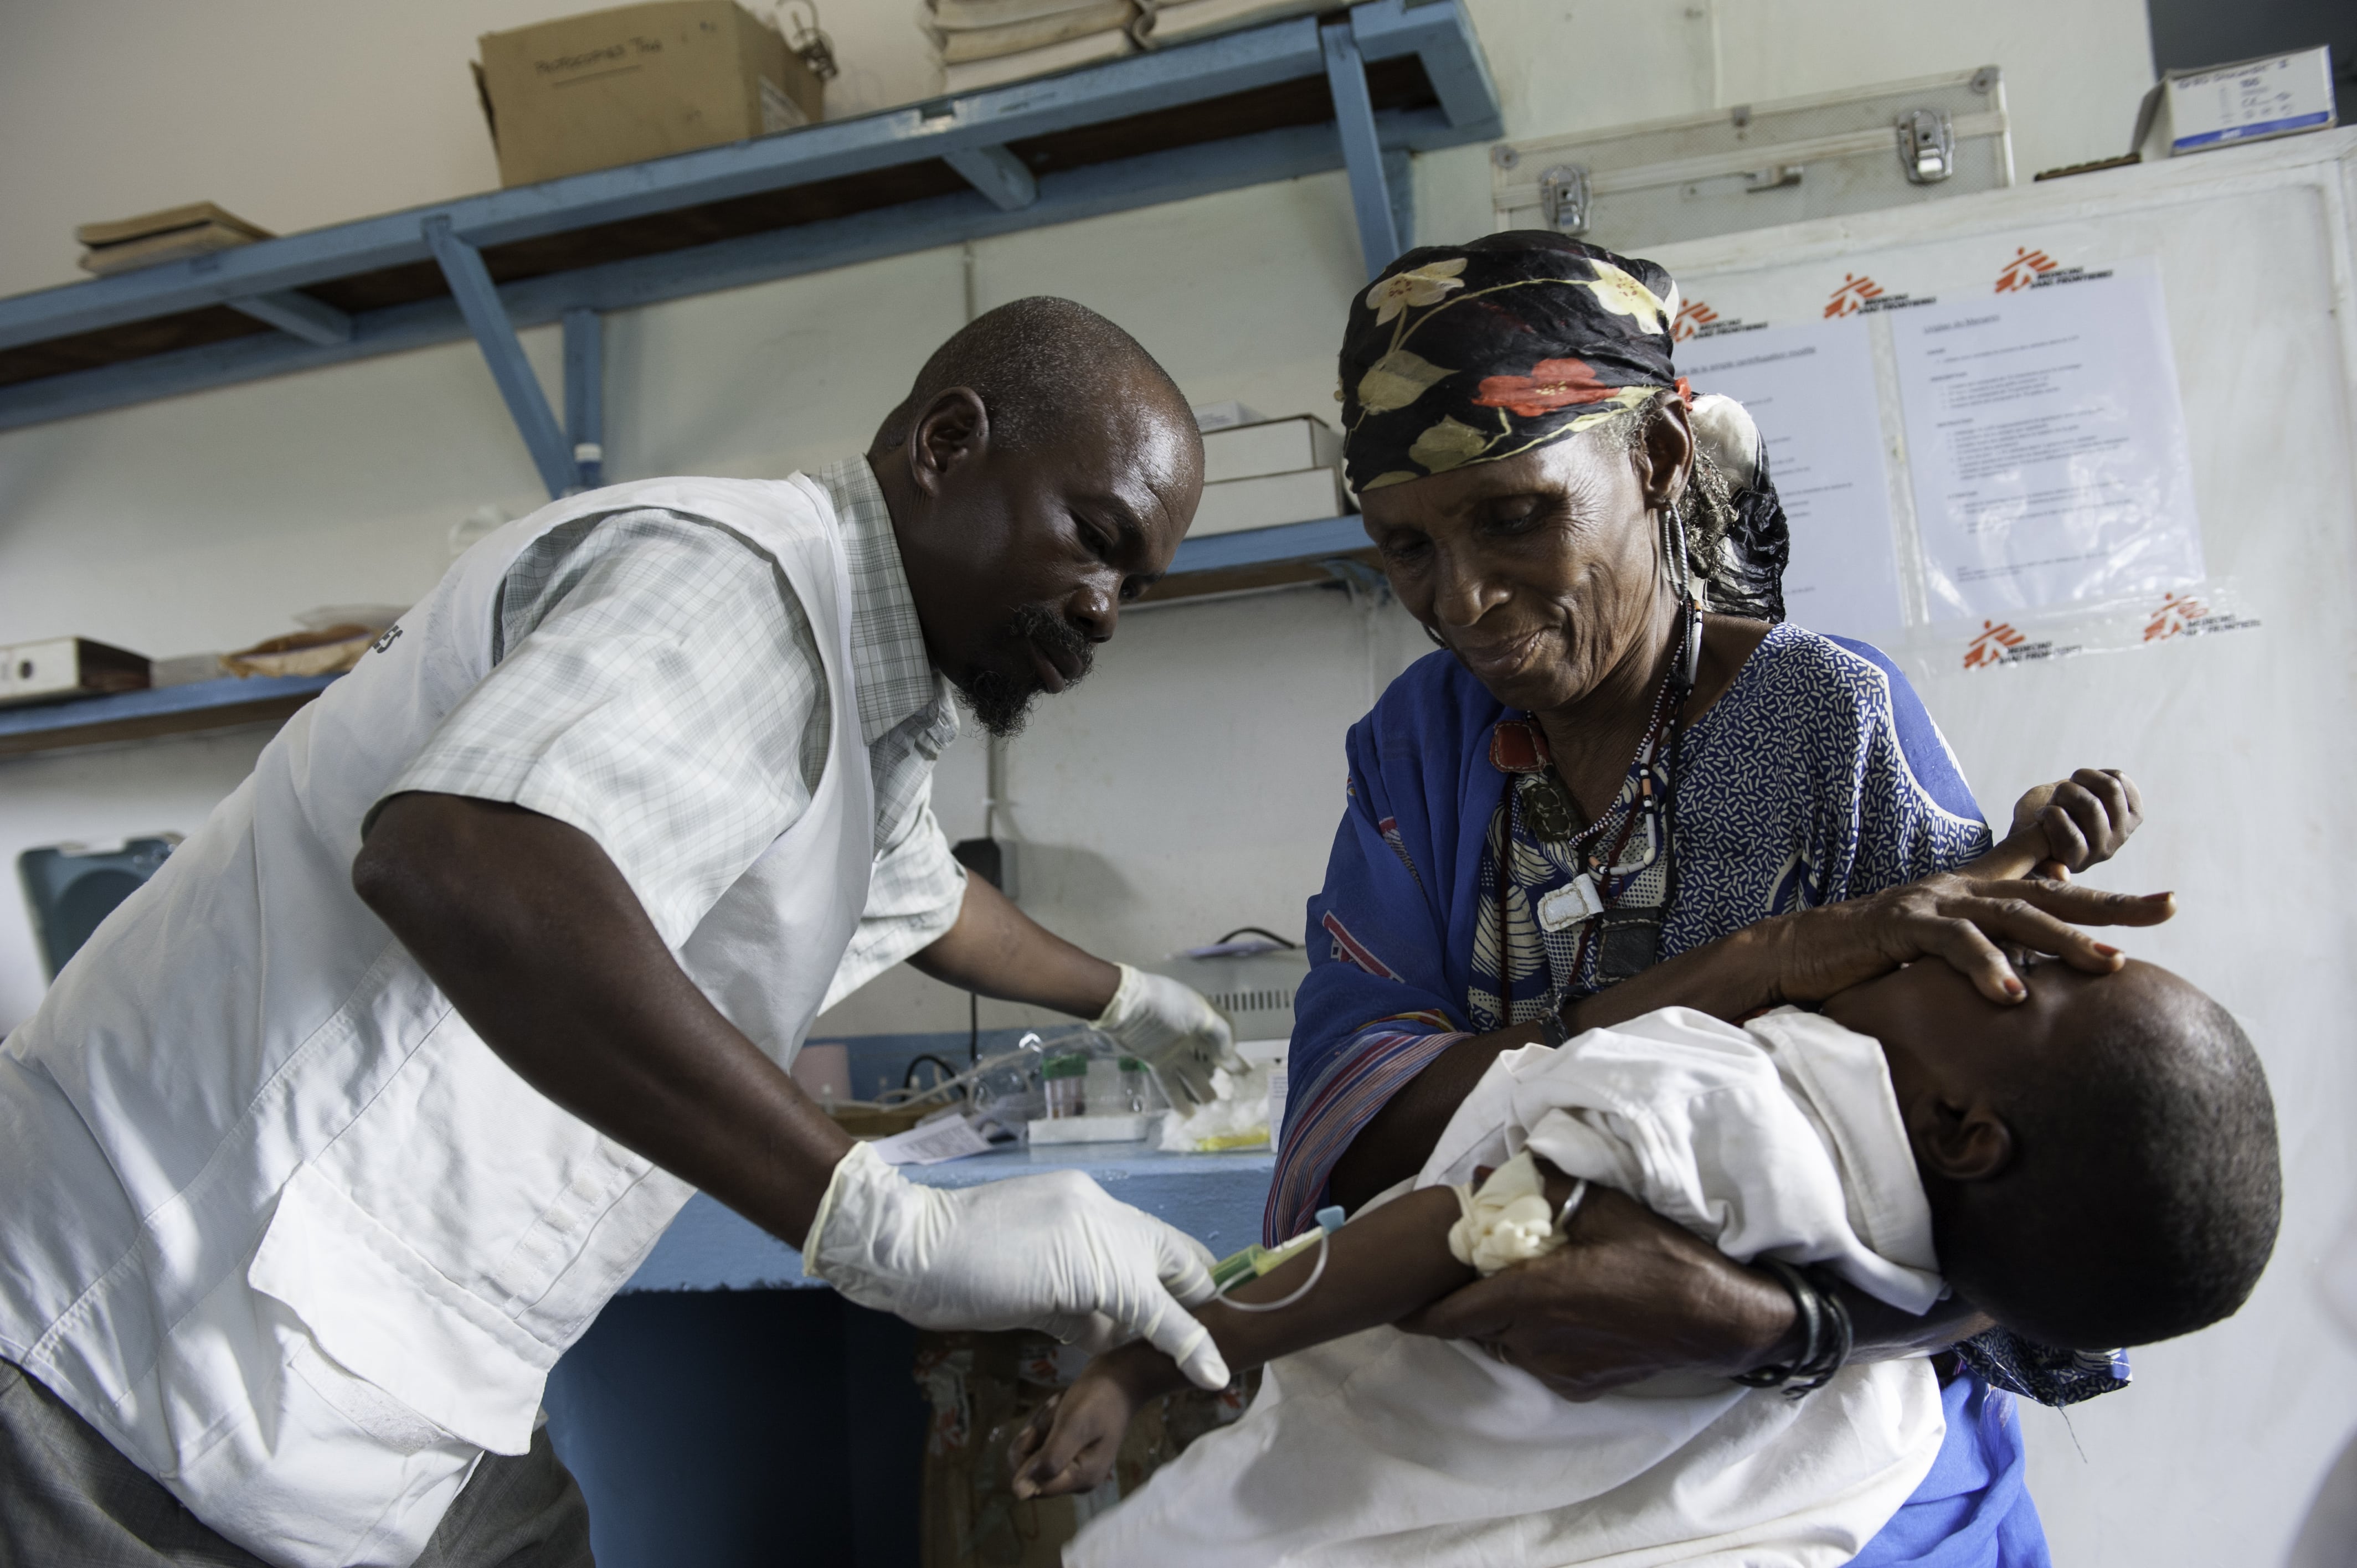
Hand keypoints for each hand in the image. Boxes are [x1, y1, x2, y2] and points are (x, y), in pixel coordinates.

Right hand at [802, 1144, 1231, 1387]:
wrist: (912, 1248)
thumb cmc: (953, 1263)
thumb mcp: (1025, 1274)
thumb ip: (1071, 1295)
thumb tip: (1108, 1330)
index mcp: (1080, 1202)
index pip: (1148, 1238)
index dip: (1179, 1274)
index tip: (1201, 1304)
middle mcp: (1098, 1209)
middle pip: (1173, 1253)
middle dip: (1203, 1294)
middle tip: (1223, 1337)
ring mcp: (1097, 1235)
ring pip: (1165, 1284)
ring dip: (1187, 1327)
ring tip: (1212, 1361)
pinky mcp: (1095, 1272)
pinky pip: (1152, 1312)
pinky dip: (1185, 1344)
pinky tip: (1208, 1371)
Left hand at [1008, 1351, 1156, 1498]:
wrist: (1120, 1378)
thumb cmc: (1099, 1399)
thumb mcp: (1073, 1426)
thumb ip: (1049, 1460)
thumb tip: (1020, 1492)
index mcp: (1080, 1478)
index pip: (1031, 1484)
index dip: (1026, 1456)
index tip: (1037, 1428)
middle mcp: (1076, 1478)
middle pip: (1029, 1468)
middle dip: (1034, 1435)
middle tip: (1055, 1410)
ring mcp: (1073, 1465)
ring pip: (1032, 1451)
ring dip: (1040, 1423)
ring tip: (1060, 1404)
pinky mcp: (1070, 1452)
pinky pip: (1041, 1441)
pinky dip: (1044, 1421)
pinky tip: (1060, 1405)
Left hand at [1092, 963, 1238, 1110]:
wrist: (1126, 1006)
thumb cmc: (1166, 1005)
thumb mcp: (1201, 1014)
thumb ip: (1220, 1035)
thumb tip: (1228, 1058)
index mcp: (1202, 1016)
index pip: (1224, 1033)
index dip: (1233, 1050)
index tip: (1242, 1070)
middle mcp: (1189, 1033)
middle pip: (1209, 1056)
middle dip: (1222, 1072)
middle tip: (1233, 1092)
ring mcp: (1172, 1048)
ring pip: (1191, 1072)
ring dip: (1201, 1089)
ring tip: (1213, 1106)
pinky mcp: (1155, 1060)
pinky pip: (1169, 1082)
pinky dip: (1177, 1098)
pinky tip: (1187, 1114)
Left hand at [1397, 1185, 1793, 1399]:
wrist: (1722, 1319)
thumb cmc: (1663, 1257)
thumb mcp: (1603, 1207)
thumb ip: (1538, 1190)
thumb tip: (1484, 1174)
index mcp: (1533, 1297)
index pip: (1448, 1316)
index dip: (1416, 1311)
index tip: (1393, 1301)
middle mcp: (1536, 1342)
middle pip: (1475, 1326)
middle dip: (1468, 1300)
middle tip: (1475, 1268)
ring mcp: (1558, 1370)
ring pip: (1506, 1343)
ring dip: (1503, 1317)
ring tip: (1526, 1282)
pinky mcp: (1580, 1386)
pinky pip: (1537, 1359)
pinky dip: (1535, 1336)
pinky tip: (1562, 1309)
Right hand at [1760, 869, 2174, 1007]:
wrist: (1800, 953)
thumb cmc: (1872, 956)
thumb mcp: (1938, 948)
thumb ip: (1986, 945)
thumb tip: (2033, 964)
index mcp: (1975, 895)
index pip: (2054, 890)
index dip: (2110, 897)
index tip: (2167, 905)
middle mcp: (1961, 890)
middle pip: (2049, 894)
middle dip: (2110, 905)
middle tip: (2165, 911)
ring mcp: (1933, 902)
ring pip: (2012, 915)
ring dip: (2063, 939)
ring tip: (2106, 964)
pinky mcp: (1902, 923)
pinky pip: (1953, 942)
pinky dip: (1986, 964)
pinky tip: (2013, 993)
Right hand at [1986, 768, 2144, 879]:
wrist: (2056, 818)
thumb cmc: (2037, 833)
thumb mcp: (2028, 847)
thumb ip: (2042, 863)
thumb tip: (2063, 875)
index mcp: (2076, 860)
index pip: (2072, 837)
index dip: (2051, 815)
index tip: (2040, 814)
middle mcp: (2104, 849)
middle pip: (2091, 805)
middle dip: (2065, 792)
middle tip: (2055, 796)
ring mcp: (2122, 830)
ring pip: (2110, 788)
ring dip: (2083, 778)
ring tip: (2071, 784)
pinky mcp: (2133, 813)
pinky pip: (2121, 780)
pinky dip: (2100, 773)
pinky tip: (2086, 782)